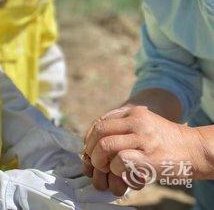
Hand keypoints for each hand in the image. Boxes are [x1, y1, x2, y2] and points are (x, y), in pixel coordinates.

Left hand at [84, 106, 206, 189]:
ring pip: (106, 145)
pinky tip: (120, 172)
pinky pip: (120, 160)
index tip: (89, 149)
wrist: (193, 149)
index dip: (89, 137)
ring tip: (104, 168)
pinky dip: (115, 169)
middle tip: (94, 161)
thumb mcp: (143, 123)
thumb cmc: (164, 140)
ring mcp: (143, 138)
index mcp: (133, 112)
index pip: (100, 121)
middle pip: (100, 132)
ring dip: (99, 160)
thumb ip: (122, 127)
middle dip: (91, 149)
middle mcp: (137, 121)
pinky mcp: (149, 156)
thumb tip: (95, 141)